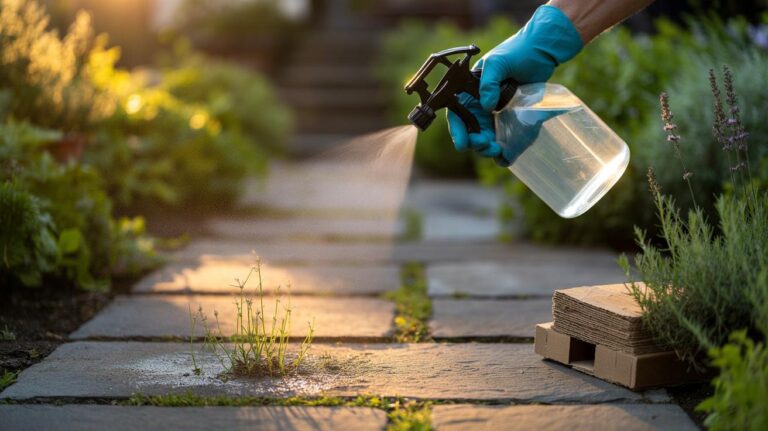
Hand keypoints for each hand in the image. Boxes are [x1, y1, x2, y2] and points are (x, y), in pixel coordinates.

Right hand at [447, 5, 582, 165]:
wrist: (541, 52)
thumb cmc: (517, 52)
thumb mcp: (498, 63)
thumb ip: (488, 83)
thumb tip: (486, 107)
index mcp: (470, 92)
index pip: (456, 114)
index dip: (457, 131)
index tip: (462, 144)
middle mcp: (480, 105)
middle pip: (470, 131)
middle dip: (475, 142)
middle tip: (487, 146)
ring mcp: (495, 114)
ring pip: (485, 138)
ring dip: (487, 148)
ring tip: (497, 150)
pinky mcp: (510, 119)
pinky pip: (503, 138)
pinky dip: (504, 149)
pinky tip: (506, 155)